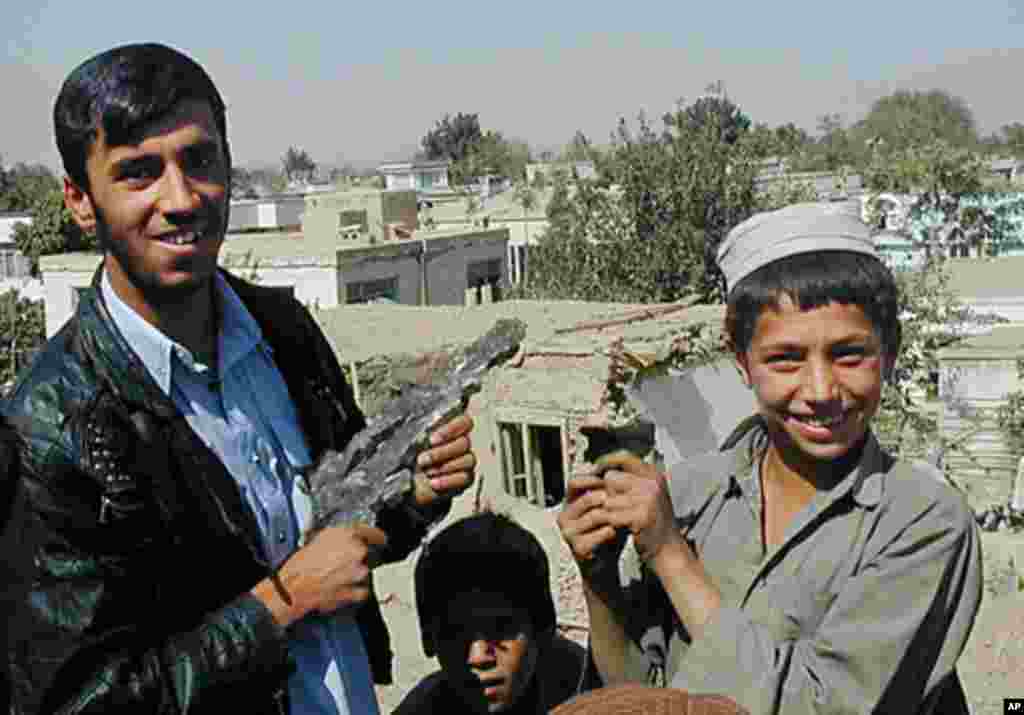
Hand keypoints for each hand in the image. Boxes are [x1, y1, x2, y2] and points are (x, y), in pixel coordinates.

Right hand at [253, 524, 386, 627]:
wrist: (292, 588)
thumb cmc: (299, 566)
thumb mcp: (317, 539)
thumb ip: (337, 536)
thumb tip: (344, 538)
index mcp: (346, 534)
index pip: (370, 531)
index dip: (374, 535)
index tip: (378, 538)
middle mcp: (356, 551)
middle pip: (366, 552)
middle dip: (357, 556)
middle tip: (340, 562)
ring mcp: (358, 572)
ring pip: (364, 570)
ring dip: (354, 573)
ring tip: (335, 575)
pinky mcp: (356, 591)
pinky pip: (362, 589)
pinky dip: (355, 590)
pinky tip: (341, 588)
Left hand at [413, 414, 475, 505]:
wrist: (409, 481)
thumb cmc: (410, 457)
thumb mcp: (410, 443)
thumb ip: (420, 432)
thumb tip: (428, 425)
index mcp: (451, 429)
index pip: (464, 421)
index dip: (451, 429)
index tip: (432, 440)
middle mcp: (462, 443)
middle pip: (464, 442)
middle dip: (442, 452)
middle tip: (422, 459)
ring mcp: (466, 461)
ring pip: (468, 459)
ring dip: (444, 467)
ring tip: (426, 472)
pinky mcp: (466, 478)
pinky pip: (465, 477)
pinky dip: (447, 481)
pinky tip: (433, 483)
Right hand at [557, 467, 625, 581]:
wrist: (603, 563)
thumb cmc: (605, 534)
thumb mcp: (605, 510)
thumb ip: (608, 492)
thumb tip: (620, 471)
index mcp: (570, 503)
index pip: (575, 482)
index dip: (594, 479)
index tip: (612, 479)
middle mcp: (566, 516)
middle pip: (586, 498)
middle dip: (606, 497)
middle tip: (622, 498)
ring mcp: (569, 532)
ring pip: (594, 516)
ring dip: (612, 516)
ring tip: (623, 516)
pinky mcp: (577, 547)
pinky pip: (596, 535)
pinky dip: (609, 533)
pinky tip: (616, 532)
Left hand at [599, 453, 681, 566]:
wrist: (668, 550)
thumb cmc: (655, 524)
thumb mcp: (648, 496)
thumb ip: (631, 482)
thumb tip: (603, 471)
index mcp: (654, 475)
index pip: (624, 457)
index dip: (607, 462)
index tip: (596, 469)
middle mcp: (652, 483)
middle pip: (611, 479)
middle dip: (607, 493)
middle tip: (613, 507)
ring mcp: (647, 499)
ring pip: (608, 498)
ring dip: (607, 510)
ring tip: (617, 519)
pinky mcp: (640, 516)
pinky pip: (610, 514)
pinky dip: (609, 522)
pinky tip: (617, 528)